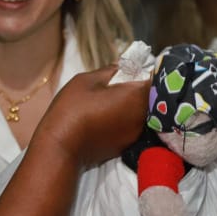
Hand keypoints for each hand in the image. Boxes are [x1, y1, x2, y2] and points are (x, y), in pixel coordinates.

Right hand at [34, 65, 150, 167]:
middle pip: (151, 99)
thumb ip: (110, 71)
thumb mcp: (87, 80)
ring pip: (141, 114)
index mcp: (136, 96)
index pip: (156, 80)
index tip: (135, 68)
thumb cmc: (73, 109)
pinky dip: (124, 120)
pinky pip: (131, 126)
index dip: (148, 72)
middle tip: (122, 83)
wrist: (60, 148)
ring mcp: (134, 134)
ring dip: (132, 106)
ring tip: (113, 101)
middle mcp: (142, 117)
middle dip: (140, 90)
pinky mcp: (125, 146)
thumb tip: (122, 68)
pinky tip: (108, 117)